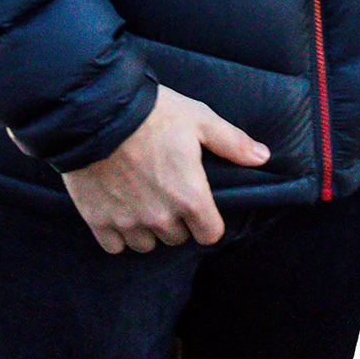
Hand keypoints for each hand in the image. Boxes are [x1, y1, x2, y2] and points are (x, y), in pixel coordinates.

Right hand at [61, 86, 267, 252]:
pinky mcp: (98, 220)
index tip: (198, 208)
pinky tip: (118, 210)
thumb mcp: (199, 120)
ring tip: (141, 202)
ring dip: (146, 229)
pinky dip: (117, 233)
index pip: (209, 234)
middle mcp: (160, 217)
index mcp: (190, 197)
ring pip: (145, 245)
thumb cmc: (152, 113)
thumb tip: (262, 156)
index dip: (207, 221)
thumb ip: (232, 143)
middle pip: (176, 238)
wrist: (97, 112)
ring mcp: (128, 221)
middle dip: (175, 220)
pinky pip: (114, 246)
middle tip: (165, 193)